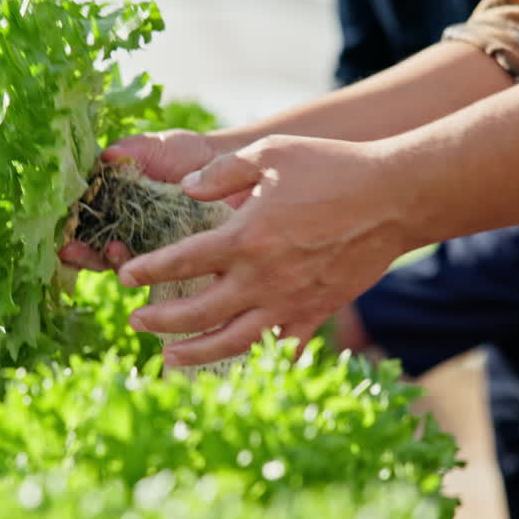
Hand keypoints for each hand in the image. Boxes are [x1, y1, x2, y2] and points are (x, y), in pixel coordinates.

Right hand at [58, 129, 231, 270]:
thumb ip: (130, 152)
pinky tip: (141, 263)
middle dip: (81, 252)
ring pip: (121, 264)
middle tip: (71, 250)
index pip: (84, 220)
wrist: (234, 170)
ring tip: (113, 249)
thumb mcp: (156, 148)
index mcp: (114, 203)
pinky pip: (157, 274)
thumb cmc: (189, 154)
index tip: (63, 228)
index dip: (71, 226)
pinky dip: (146, 272)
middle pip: (94, 248)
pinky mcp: (177, 262)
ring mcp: (151, 248)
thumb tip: (104, 157)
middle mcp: (127, 229)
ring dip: (110, 261)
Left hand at [117, 135, 416, 366]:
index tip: (124, 277)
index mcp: (245, 237)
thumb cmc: (332, 168)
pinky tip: (238, 365)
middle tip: (135, 322)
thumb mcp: (271, 154)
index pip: (180, 262)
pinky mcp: (316, 313)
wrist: (394, 197)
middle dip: (159, 321)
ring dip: (195, 353)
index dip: (147, 272)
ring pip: (232, 342)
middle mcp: (262, 278)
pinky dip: (258, 361)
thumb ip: (222, 171)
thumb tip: (186, 188)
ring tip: (169, 357)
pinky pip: (282, 348)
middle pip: (197, 312)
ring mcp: (290, 302)